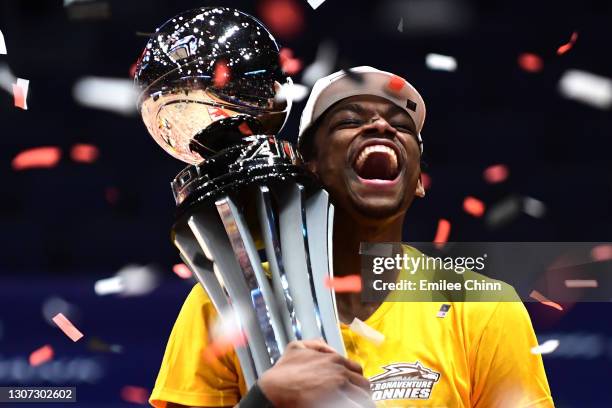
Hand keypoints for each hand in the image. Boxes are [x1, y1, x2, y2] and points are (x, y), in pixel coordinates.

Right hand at [257, 339, 373, 407]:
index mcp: (334, 359)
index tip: (353, 388)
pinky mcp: (335, 401)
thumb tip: (330, 349)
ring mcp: (339, 387)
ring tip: (352, 404)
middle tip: (355, 400)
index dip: (356, 381)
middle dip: (360, 393)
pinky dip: (352, 406)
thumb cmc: (283, 371)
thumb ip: (316, 344)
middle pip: (364, 385)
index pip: (358, 371)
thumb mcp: (296, 347)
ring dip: (359, 401)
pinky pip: (353, 406)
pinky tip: (345, 407)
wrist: (274, 389)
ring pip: (362, 398)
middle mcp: (340, 372)